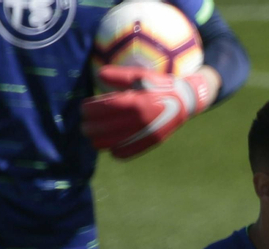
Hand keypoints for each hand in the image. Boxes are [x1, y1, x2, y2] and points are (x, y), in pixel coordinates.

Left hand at [82, 66, 214, 159]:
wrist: (185, 101)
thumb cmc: (159, 85)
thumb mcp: (140, 75)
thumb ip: (119, 76)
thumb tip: (98, 76)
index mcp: (135, 102)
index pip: (103, 109)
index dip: (89, 110)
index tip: (83, 109)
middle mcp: (139, 120)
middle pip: (104, 128)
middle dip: (89, 127)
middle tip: (83, 124)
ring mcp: (145, 134)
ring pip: (112, 143)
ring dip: (98, 141)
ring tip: (92, 136)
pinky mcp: (150, 142)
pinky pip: (127, 153)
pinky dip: (114, 151)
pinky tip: (109, 146)